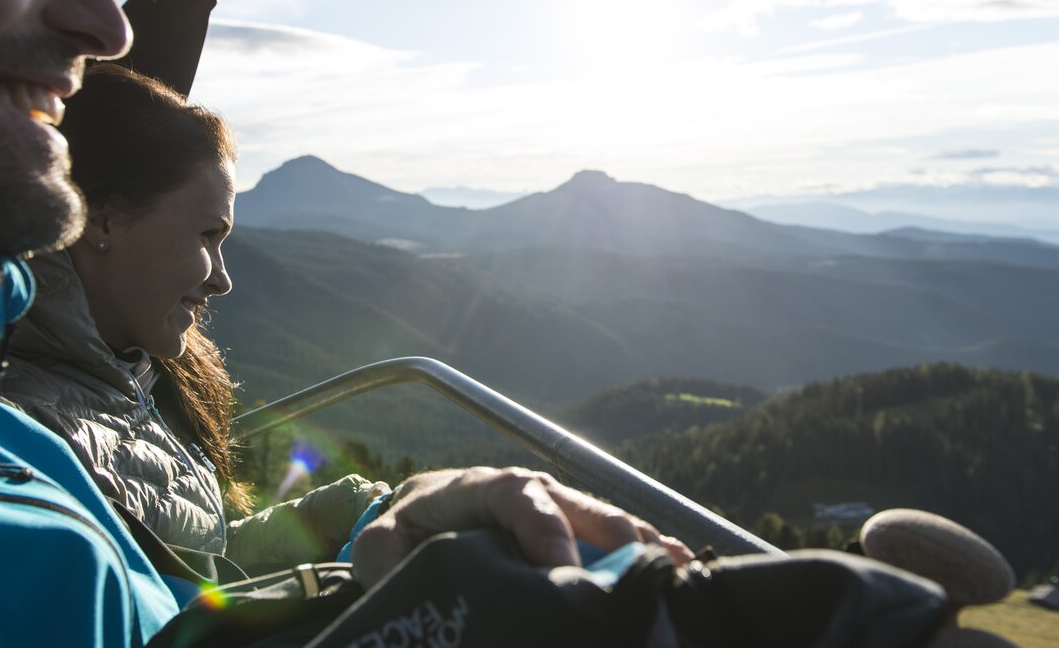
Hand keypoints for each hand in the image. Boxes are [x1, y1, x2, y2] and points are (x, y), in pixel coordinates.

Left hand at [350, 467, 693, 585]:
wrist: (416, 521)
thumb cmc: (401, 532)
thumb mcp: (380, 544)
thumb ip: (383, 554)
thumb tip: (400, 572)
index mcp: (478, 486)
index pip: (516, 495)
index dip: (543, 525)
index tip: (561, 565)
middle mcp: (524, 491)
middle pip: (573, 501)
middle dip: (609, 529)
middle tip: (638, 562)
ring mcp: (552, 508)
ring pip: (600, 516)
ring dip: (638, 538)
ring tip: (676, 564)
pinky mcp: (569, 531)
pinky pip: (610, 536)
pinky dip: (643, 548)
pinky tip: (678, 566)